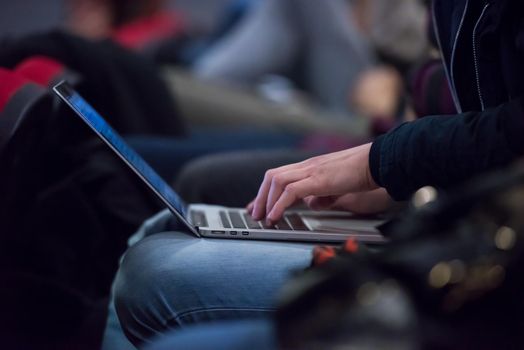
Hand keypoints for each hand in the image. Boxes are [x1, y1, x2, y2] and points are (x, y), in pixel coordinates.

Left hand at [248, 143, 377, 223]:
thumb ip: (322, 195)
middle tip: (255, 214)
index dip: (265, 192)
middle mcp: (307, 166)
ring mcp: (311, 170)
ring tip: (264, 218)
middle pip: (272, 176)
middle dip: (260, 196)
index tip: (257, 206)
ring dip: (267, 201)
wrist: (377, 162)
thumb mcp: (336, 188)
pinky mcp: (318, 179)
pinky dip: (279, 204)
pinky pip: (291, 191)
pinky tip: (276, 216)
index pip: (279, 176)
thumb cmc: (361, 173)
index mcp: (310, 167)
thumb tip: (311, 204)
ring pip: (277, 181)